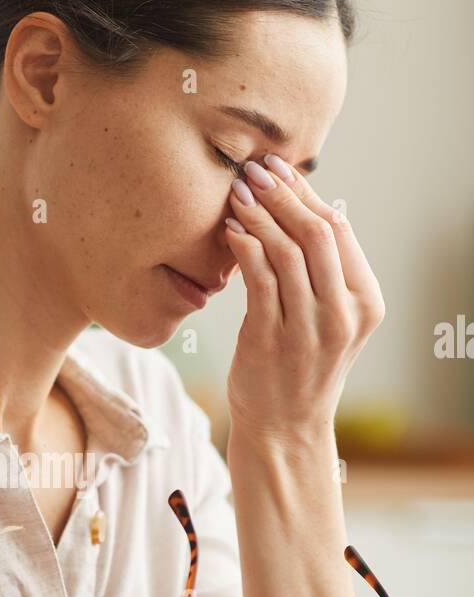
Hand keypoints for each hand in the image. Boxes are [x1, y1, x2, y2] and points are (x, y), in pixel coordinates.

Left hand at [223, 156, 384, 444]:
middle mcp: (342, 315)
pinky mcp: (269, 342)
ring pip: (285, 252)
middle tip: (253, 171)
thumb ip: (323, 271)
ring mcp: (308, 331)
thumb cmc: (301, 365)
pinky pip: (258, 281)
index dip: (305, 193)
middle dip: (281, 194)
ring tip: (236, 195)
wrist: (284, 427)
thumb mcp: (329, 319)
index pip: (338, 229)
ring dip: (258, 215)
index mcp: (365, 302)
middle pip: (315, 233)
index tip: (279, 168)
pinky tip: (230, 232)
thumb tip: (295, 202)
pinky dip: (244, 248)